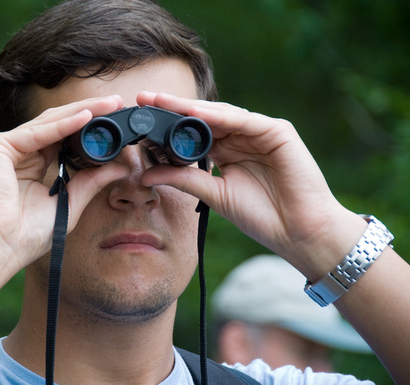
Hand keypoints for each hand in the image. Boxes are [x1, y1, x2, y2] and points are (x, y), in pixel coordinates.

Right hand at [0, 95, 128, 273]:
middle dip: (89, 111)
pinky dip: (63, 125)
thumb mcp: (68, 203)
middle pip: (57, 124)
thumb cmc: (25, 235)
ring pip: (49, 122)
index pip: (63, 137)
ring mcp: (4, 146)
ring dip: (81, 112)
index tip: (115, 120)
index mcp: (30, 165)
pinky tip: (87, 117)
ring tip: (108, 105)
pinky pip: (37, 133)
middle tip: (116, 102)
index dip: (88, 127)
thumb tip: (120, 168)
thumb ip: (90, 182)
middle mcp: (16, 151)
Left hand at [137, 92, 363, 276]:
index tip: (139, 120)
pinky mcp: (278, 132)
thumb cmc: (262, 217)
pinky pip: (244, 120)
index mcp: (227, 152)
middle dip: (173, 108)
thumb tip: (146, 174)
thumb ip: (184, 179)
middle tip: (143, 98)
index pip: (193, 132)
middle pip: (203, 117)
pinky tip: (194, 113)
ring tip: (162, 102)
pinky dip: (220, 117)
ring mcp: (260, 132)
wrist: (299, 234)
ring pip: (220, 114)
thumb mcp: (214, 195)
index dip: (167, 125)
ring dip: (190, 107)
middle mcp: (242, 138)